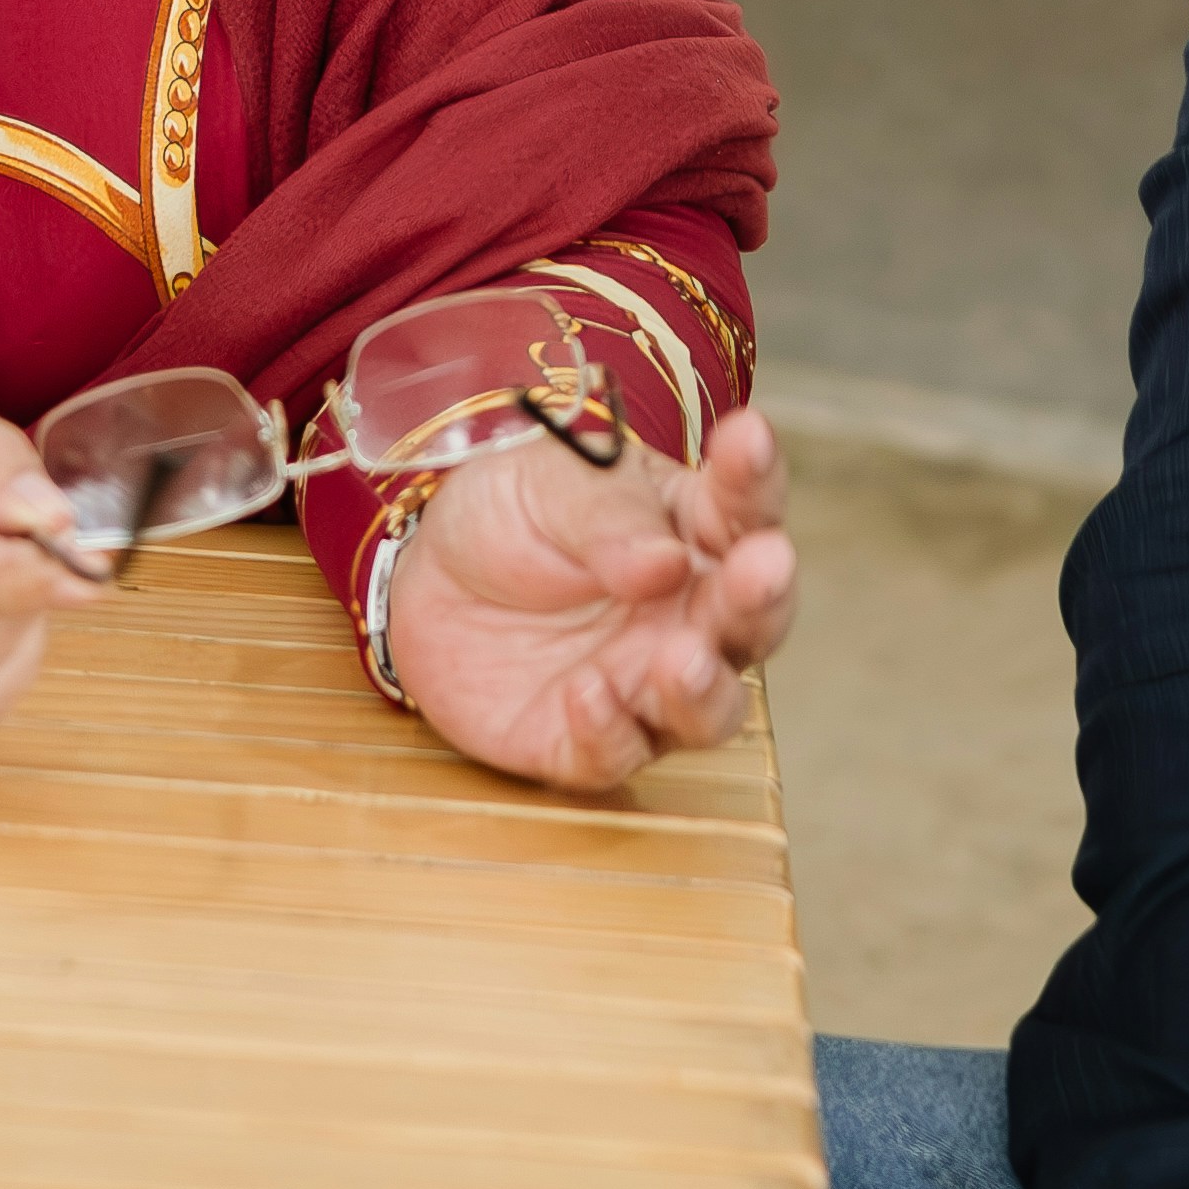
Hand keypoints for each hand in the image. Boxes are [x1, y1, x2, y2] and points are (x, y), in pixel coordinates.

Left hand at [383, 403, 797, 791]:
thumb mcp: (549, 484)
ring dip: (705, 690)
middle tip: (763, 567)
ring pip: (709, 710)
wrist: (425, 577)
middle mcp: (689, 615)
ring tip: (681, 659)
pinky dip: (608, 731)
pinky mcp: (587, 741)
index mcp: (692, 532)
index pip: (744, 505)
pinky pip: (615, 751)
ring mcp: (645, 684)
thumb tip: (665, 563)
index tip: (748, 437)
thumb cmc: (509, 515)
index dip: (754, 473)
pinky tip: (585, 694)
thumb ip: (610, 519)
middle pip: (752, 619)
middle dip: (762, 597)